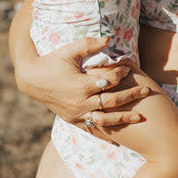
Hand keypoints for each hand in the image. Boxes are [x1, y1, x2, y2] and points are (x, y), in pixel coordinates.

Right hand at [12, 32, 148, 125]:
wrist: (31, 79)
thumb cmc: (52, 61)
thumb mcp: (69, 51)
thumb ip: (89, 44)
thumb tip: (109, 38)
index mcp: (81, 84)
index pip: (109, 80)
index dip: (121, 72)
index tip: (129, 66)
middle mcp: (80, 102)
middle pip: (112, 102)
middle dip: (131, 95)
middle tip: (147, 90)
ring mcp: (76, 113)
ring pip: (105, 120)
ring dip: (124, 119)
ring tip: (140, 118)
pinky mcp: (72, 120)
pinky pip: (91, 129)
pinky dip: (105, 134)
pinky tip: (119, 139)